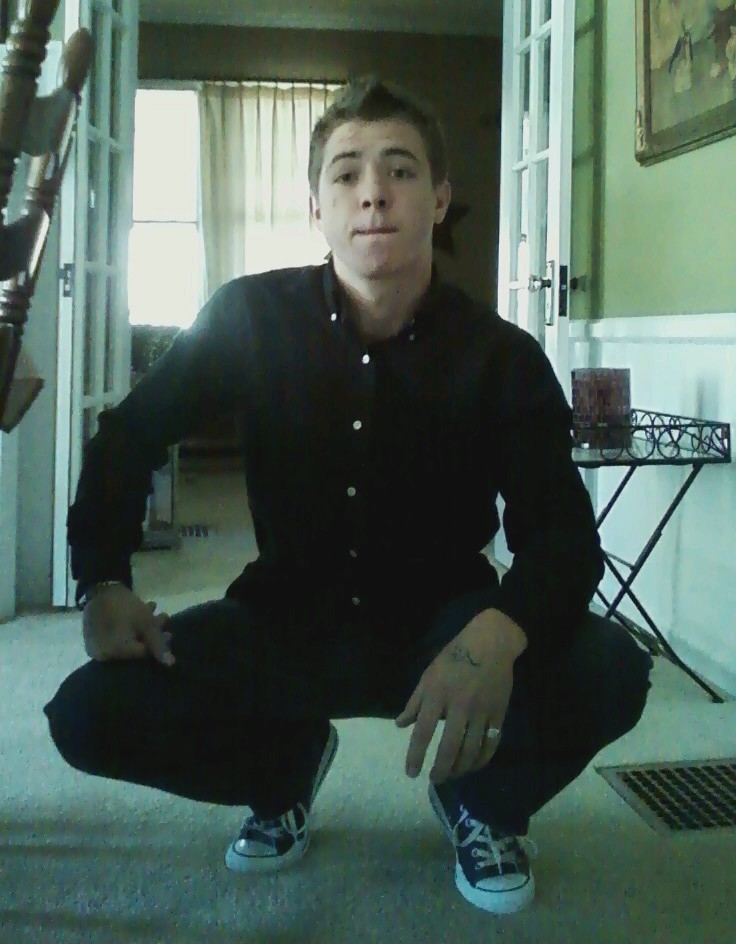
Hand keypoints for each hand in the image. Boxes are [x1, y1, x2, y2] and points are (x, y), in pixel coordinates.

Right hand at [82, 583, 173, 666]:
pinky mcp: (94, 639)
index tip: (169, 633)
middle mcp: (103, 655)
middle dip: (152, 634)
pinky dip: (129, 629)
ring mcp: (97, 648)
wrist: (99, 588)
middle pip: (135, 649)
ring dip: (143, 628)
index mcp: (115, 654)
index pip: (143, 655)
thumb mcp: (146, 623)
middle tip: (162, 620)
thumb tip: (170, 664)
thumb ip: (158, 644)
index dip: (158, 644)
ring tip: (153, 612)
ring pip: (126, 641)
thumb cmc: (124, 607)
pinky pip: (115, 639)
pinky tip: (141, 615)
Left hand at [395, 610, 525, 783]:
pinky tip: (473, 766)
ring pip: (471, 750)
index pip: (423, 732)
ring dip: (460, 768)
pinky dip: (482, 760)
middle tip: (434, 780)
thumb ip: (415, 702)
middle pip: (449, 747)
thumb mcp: (429, 675)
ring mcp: (482, 711)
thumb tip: (400, 725)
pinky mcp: (499, 714)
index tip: (411, 773)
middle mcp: (459, 706)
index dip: (415, 755)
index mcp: (437, 695)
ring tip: (452, 775)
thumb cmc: (454, 657)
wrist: (490, 644)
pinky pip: (491, 744)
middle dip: (440, 769)